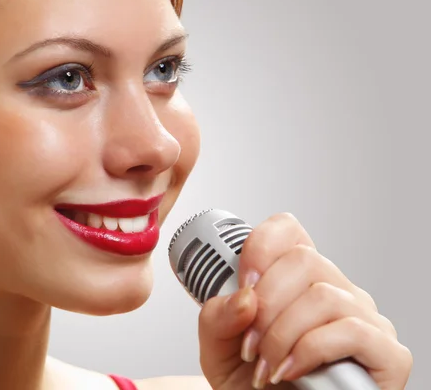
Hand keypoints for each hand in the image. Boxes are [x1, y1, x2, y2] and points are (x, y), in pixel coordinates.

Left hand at [197, 213, 411, 388]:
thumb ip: (217, 317)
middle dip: (266, 303)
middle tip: (250, 343)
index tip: (243, 283)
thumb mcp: (218, 348)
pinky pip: (352, 330)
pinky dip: (311, 350)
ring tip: (266, 366)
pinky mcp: (387, 354)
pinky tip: (292, 371)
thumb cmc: (251, 385)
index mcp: (295, 281)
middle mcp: (334, 291)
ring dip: (283, 334)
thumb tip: (245, 297)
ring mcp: (364, 319)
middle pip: (304, 259)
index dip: (261, 247)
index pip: (288, 230)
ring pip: (324, 295)